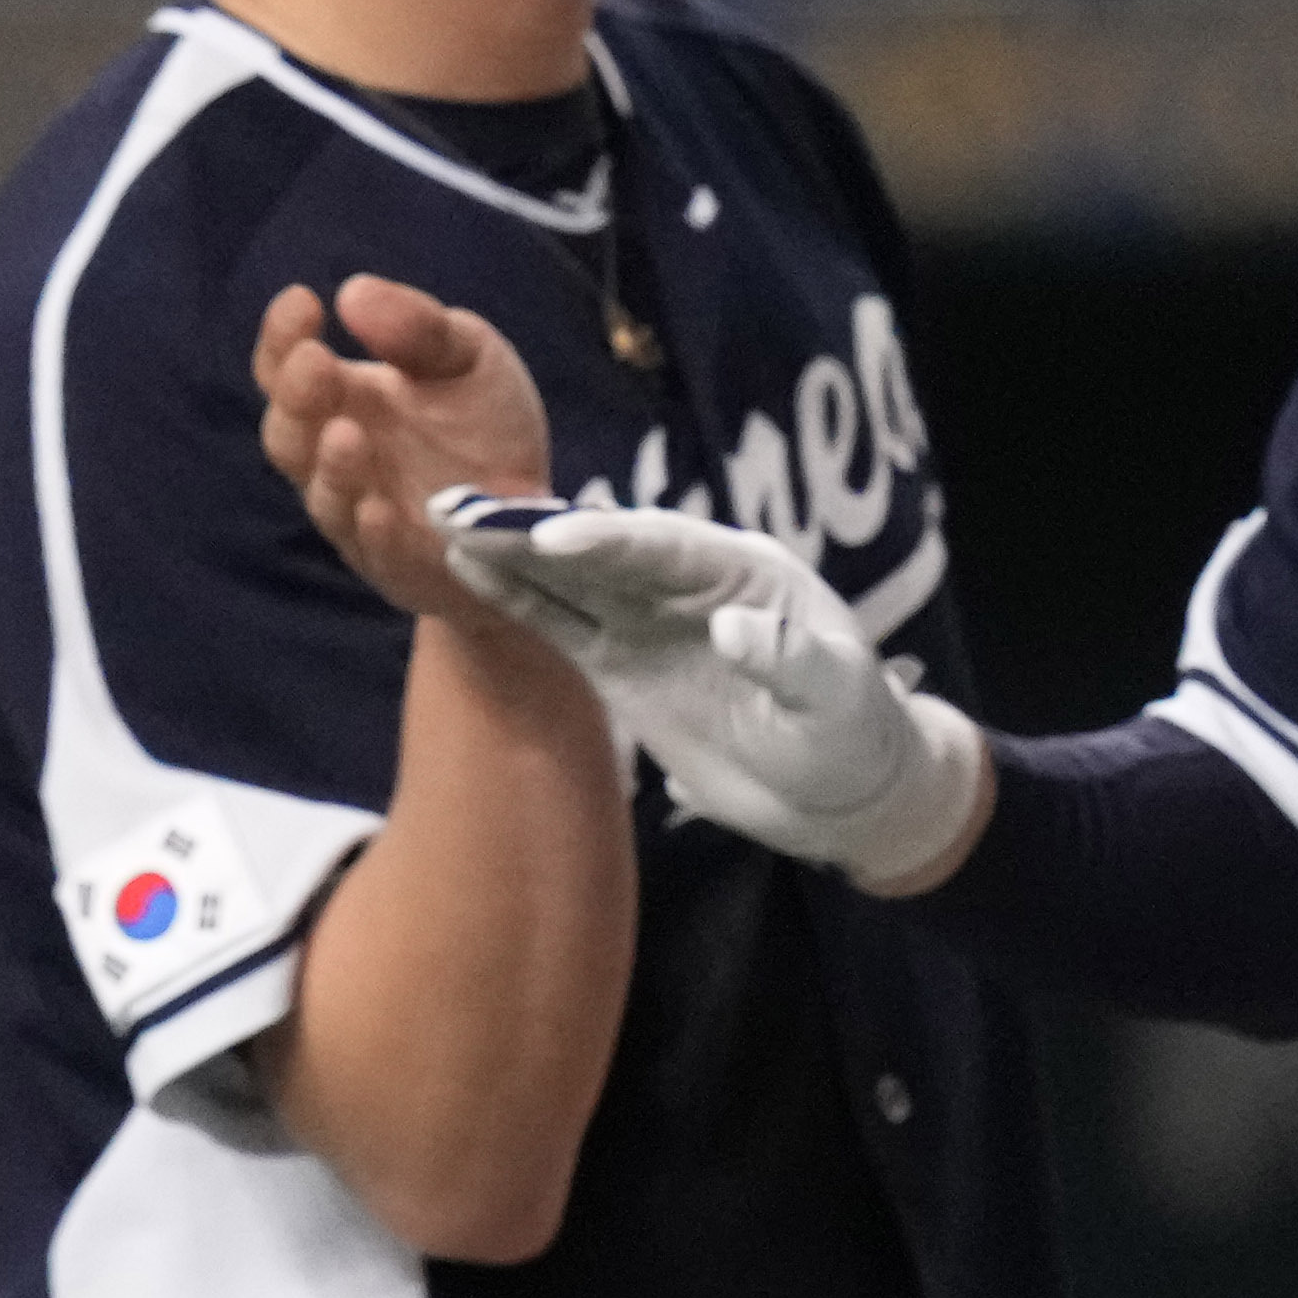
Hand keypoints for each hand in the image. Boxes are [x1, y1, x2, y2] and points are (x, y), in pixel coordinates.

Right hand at [258, 280, 554, 626]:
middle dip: (298, 398)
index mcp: (341, 401)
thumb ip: (420, 328)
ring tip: (349, 432)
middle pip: (288, 434)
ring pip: (325, 497)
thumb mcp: (470, 358)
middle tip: (318, 362)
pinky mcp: (402, 566)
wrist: (532, 519)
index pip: (284, 370)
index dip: (282, 339)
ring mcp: (363, 518)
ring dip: (333, 467)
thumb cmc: (485, 429)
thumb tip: (354, 292)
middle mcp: (335, 461)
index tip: (304, 301)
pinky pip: (379, 554)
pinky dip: (377, 534)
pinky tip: (381, 509)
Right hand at [429, 498, 993, 887]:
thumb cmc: (855, 735)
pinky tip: (467, 573)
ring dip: (510, 557)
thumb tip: (734, 628)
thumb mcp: (840, 701)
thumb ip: (792, 661)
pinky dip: (517, 602)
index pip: (666, 547)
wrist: (843, 791)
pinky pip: (563, 627)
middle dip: (533, 532)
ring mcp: (651, 623)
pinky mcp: (625, 665)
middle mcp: (690, 584)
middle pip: (602, 551)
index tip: (551, 535)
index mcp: (746, 571)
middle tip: (459, 506)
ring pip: (570, 582)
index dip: (608, 539)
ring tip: (441, 526)